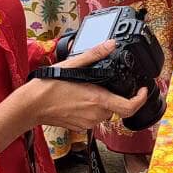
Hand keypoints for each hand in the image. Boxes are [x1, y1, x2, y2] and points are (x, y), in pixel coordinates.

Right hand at [28, 41, 150, 130]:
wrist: (31, 106)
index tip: (142, 91)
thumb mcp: (72, 66)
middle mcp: (95, 114)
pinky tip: (78, 99)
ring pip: (104, 113)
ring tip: (87, 89)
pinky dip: (90, 109)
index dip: (141, 99)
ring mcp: (87, 123)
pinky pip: (92, 118)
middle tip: (104, 83)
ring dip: (101, 102)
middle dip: (114, 95)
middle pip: (116, 107)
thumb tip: (111, 45)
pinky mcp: (79, 127)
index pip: (130, 107)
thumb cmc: (48, 87)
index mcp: (98, 100)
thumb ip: (94, 55)